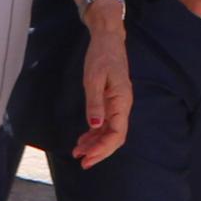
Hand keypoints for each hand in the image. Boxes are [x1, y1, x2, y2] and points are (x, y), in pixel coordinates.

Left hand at [69, 12, 132, 167]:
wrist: (107, 38)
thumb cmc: (101, 55)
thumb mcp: (94, 78)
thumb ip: (94, 103)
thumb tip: (95, 126)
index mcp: (122, 101)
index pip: (117, 134)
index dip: (103, 149)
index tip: (87, 157)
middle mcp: (122, 106)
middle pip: (114, 137)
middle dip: (99, 151)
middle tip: (82, 162)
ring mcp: (117, 104)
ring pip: (109, 131)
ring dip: (95, 143)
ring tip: (78, 152)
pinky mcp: (111, 101)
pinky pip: (105, 122)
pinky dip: (94, 132)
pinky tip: (83, 138)